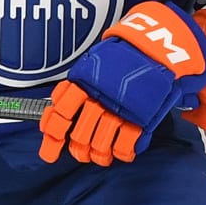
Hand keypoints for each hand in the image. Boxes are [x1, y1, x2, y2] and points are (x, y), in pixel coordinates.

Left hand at [38, 1, 205, 166]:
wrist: (155, 48)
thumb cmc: (121, 59)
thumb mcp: (92, 66)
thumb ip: (73, 89)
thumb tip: (53, 118)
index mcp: (84, 83)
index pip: (62, 111)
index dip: (53, 133)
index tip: (49, 151)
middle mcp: (100, 97)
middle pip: (80, 134)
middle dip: (79, 149)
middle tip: (80, 152)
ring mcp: (120, 109)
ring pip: (100, 144)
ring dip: (98, 155)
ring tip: (99, 156)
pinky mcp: (141, 118)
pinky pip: (126, 145)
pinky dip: (122, 152)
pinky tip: (121, 152)